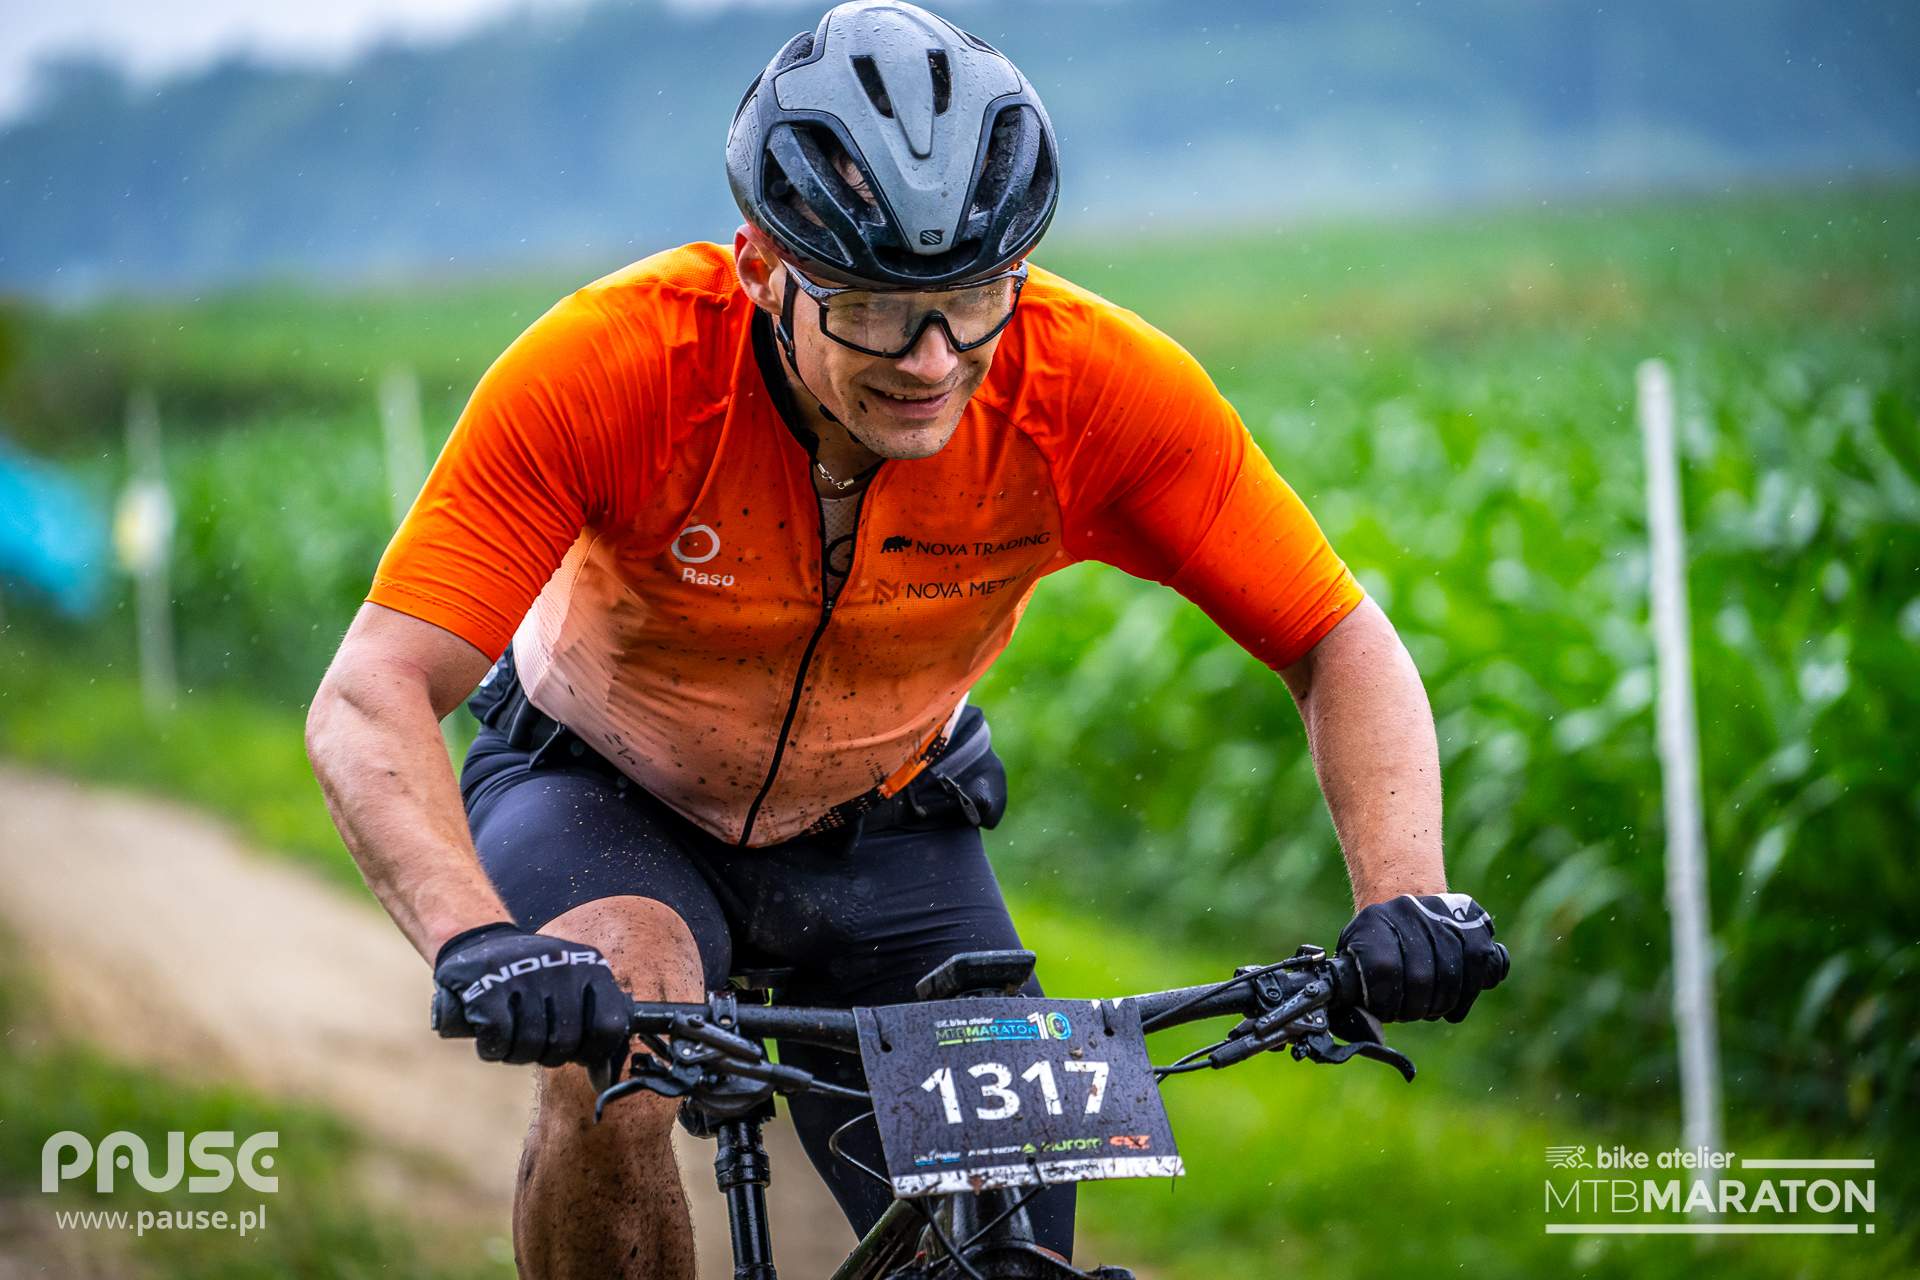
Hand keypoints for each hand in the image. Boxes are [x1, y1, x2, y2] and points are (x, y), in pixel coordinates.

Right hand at [431, 922, 630, 1067]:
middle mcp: (562, 965)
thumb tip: (604, 1080)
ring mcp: (524, 973)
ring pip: (531, 1045)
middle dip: (549, 1054)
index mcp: (591, 967)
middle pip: (566, 1042)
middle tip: (536, 1041)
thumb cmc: (534, 979)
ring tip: (512, 1036)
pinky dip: (493, 1049)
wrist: (480, 944)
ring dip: (518, 1053)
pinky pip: (499, 1040)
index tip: (577, 1053)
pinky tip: (490, 1035)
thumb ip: (594, 1027)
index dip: (593, 1052)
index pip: (609, 1026)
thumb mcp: (573, 989)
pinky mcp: (486, 986)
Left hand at [1336, 893, 1508, 1022]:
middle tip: (1409, 1012)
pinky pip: (1480, 964)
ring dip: (1443, 1004)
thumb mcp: (1353, 957)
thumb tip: (1367, 1027)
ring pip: (1453, 975)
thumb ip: (1353, 992)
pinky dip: (1470, 992)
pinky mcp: (1473, 920)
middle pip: (1420, 978)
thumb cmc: (1375, 943)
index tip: (1386, 1012)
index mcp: (1372, 921)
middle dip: (1415, 1008)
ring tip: (1431, 1008)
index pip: (1383, 969)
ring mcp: (1442, 912)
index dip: (1387, 1003)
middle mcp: (1408, 911)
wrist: (1402, 897)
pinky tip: (1457, 1004)